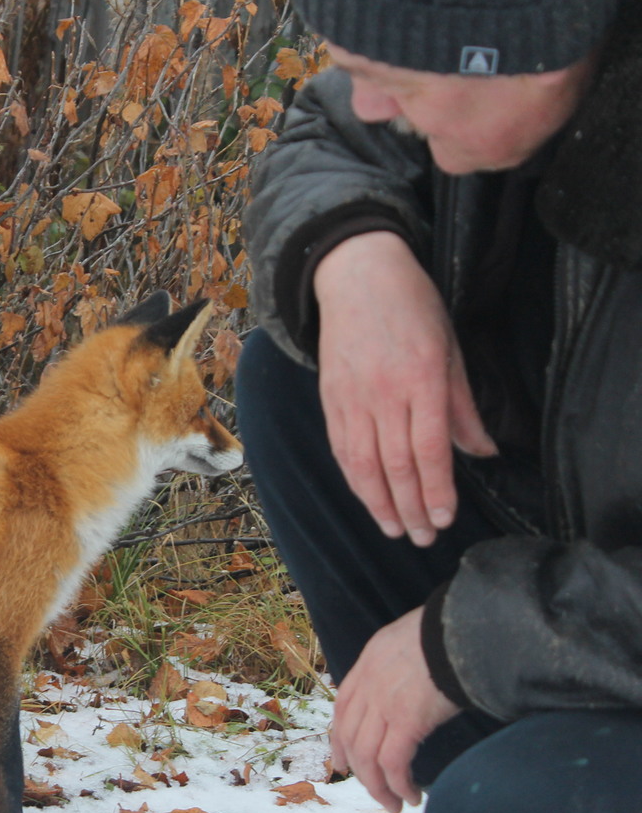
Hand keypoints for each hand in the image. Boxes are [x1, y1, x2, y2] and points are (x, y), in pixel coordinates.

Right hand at [314, 231, 496, 546]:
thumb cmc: (412, 307)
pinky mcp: (330, 399)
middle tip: (423, 538)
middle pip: (395, 466)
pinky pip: (341, 448)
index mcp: (420, 380)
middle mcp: (383, 394)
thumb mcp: (450, 349)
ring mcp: (351, 398)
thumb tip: (482, 451)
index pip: (429, 450)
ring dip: (379, 503)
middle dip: (410, 508)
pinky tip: (368, 497)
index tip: (444, 519)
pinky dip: (354, 479)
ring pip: (363, 464)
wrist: (355, 275)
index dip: (437, 490)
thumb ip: (463, 405)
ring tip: (395, 528)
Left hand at [330, 607, 461, 812]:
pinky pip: (393, 762)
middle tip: (375, 792)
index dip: (340, 739)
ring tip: (394, 804)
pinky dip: (398, 784)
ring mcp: (384, 703)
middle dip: (359, 771)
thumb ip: (400, 664)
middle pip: (350, 737)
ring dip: (378, 787)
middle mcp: (368, 684)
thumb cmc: (450, 633)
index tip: (342, 762)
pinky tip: (411, 796)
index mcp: (368, 663)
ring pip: (367, 756)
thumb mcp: (411, 641)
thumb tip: (411, 687)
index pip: (343, 709)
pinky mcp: (407, 720)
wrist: (463, 628)